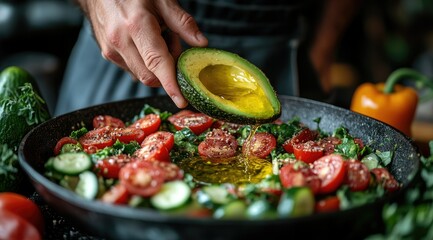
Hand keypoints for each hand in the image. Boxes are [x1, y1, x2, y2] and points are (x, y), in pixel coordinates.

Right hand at [76, 0, 207, 107]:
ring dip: (156, 66)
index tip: (181, 101)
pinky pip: (133, 69)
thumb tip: (201, 43)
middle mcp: (120, 41)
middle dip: (168, 70)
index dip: (170, 85)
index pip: (157, 63)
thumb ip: (183, 22)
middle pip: (151, 76)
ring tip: (157, 38)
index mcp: (136, 26)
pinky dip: (145, 63)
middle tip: (172, 43)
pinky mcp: (108, 54)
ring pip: (143, 75)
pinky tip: (145, 43)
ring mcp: (111, 50)